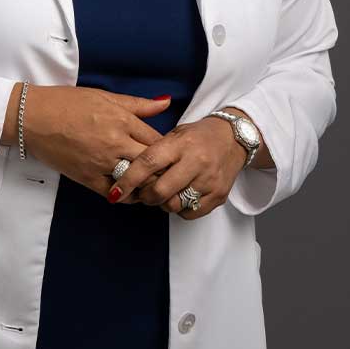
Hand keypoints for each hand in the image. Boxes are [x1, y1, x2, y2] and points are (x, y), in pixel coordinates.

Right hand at [18, 85, 172, 199]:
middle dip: (162, 170)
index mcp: (122, 120)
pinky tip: (129, 192)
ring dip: (146, 184)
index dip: (167, 149)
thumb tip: (166, 101)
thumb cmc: (66, 103)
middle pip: (152, 163)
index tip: (169, 154)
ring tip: (151, 185)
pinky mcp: (86, 177)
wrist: (32, 117)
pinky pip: (114, 193)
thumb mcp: (105, 97)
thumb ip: (138, 104)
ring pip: (136, 181)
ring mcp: (101, 162)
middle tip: (167, 174)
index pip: (157, 140)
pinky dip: (125, 195)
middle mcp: (115, 142)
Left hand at [107, 115, 251, 218]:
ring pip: (174, 205)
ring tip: (165, 192)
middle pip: (160, 191)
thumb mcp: (174, 135)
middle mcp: (196, 161)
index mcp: (181, 144)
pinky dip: (180, 208)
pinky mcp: (218, 195)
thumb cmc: (197, 138)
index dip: (128, 180)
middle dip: (145, 196)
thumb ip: (152, 153)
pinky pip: (190, 212)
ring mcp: (209, 180)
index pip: (148, 163)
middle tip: (143, 193)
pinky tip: (181, 195)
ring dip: (163, 203)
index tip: (116, 192)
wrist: (233, 138)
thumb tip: (126, 177)